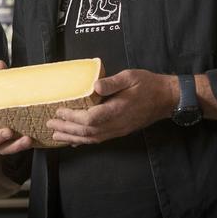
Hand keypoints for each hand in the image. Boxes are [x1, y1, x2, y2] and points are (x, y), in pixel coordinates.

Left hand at [46, 69, 175, 144]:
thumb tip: (94, 86)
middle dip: (67, 129)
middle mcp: (117, 124)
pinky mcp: (120, 130)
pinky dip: (84, 140)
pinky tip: (75, 141)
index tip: (59, 111)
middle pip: (87, 132)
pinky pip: (99, 139)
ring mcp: (118, 130)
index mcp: (118, 110)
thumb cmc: (148, 84)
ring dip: (72, 137)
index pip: (90, 119)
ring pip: (92, 138)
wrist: (167, 98)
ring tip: (56, 135)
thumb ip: (112, 82)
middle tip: (50, 124)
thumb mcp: (130, 76)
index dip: (73, 117)